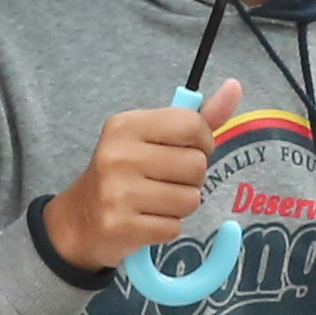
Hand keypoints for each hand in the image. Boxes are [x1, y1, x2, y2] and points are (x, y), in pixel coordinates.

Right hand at [41, 80, 240, 273]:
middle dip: (191, 178)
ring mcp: (117, 193)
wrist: (80, 220)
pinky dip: (166, 227)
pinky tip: (145, 221)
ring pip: (190, 199)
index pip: (192, 125)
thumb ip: (197, 117)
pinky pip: (174, 227)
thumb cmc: (125, 172)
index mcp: (126, 125)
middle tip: (165, 181)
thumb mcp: (153, 137)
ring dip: (180, 205)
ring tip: (155, 202)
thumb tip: (235, 86)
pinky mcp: (121, 227)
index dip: (201, 142)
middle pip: (196, 165)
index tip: (185, 151)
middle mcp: (118, 155)